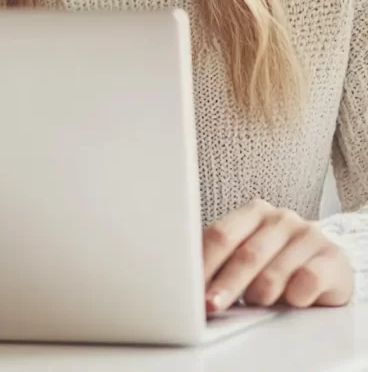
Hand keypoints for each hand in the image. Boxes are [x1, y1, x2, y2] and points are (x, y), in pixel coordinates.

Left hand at [203, 199, 353, 311]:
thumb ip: (219, 263)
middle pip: (246, 254)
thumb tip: (185, 285)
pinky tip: (288, 301)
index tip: (188, 288)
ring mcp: (309, 234)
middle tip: (211, 305)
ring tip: (257, 302)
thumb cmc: (272, 265)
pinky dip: (292, 297)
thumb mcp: (243, 258)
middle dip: (225, 285)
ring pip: (274, 273)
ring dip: (259, 295)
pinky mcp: (333, 256)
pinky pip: (306, 281)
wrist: (323, 270)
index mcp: (252, 212)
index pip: (220, 235)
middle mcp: (281, 218)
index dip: (203, 264)